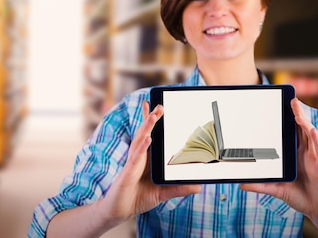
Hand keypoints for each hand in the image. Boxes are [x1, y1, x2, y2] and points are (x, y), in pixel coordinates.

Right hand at [97, 101, 201, 221]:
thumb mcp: (162, 193)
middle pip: (144, 134)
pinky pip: (135, 158)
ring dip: (147, 127)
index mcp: (145, 159)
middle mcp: (138, 157)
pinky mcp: (127, 173)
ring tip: (155, 115)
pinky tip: (148, 139)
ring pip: (140, 142)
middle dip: (151, 119)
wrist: (118, 211)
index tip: (158, 108)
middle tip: (159, 105)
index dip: (151, 122)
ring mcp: (132, 164)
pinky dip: (141, 148)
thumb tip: (198, 186)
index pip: (149, 136)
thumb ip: (179, 189)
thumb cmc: (136, 199)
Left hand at [240, 98, 317, 220]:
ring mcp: (313, 157)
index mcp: (295, 153)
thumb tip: (241, 185)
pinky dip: (315, 139)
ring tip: (296, 108)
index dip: (287, 119)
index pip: (290, 132)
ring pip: (310, 134)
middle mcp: (305, 151)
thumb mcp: (275, 189)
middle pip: (301, 128)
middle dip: (296, 113)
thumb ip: (260, 186)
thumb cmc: (299, 196)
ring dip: (304, 120)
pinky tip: (311, 130)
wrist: (317, 210)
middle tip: (290, 99)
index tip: (279, 105)